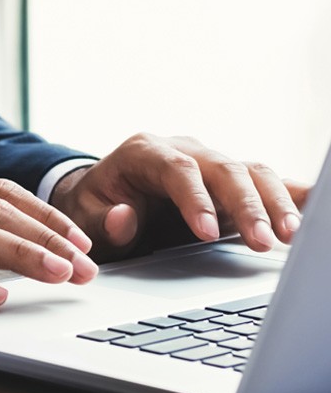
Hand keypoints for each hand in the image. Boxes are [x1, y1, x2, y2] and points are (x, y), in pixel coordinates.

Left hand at [50, 133, 310, 262]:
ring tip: (292, 236)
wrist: (102, 196)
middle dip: (246, 205)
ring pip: (251, 173)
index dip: (196, 199)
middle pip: (224, 169)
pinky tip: (313, 213)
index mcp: (144, 153)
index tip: (207, 233)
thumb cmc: (94, 206)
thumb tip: (124, 218)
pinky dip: (290, 195)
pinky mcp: (228, 181)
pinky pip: (264, 182)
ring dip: (275, 203)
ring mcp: (209, 163)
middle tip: (263, 241)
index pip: (178, 170)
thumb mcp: (84, 215)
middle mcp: (183, 150)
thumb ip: (103, 221)